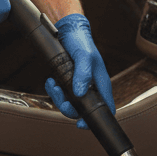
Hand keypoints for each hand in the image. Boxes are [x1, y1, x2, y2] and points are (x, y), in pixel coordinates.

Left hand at [44, 13, 115, 128]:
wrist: (68, 31)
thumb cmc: (81, 42)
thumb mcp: (84, 55)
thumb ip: (83, 73)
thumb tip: (79, 93)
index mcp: (101, 84)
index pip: (105, 108)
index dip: (96, 120)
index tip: (82, 124)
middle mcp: (91, 88)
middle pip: (83, 110)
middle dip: (70, 109)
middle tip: (61, 99)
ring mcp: (78, 86)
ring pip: (70, 103)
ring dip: (59, 98)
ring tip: (54, 84)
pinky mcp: (67, 82)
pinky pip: (60, 95)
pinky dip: (53, 90)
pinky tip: (51, 80)